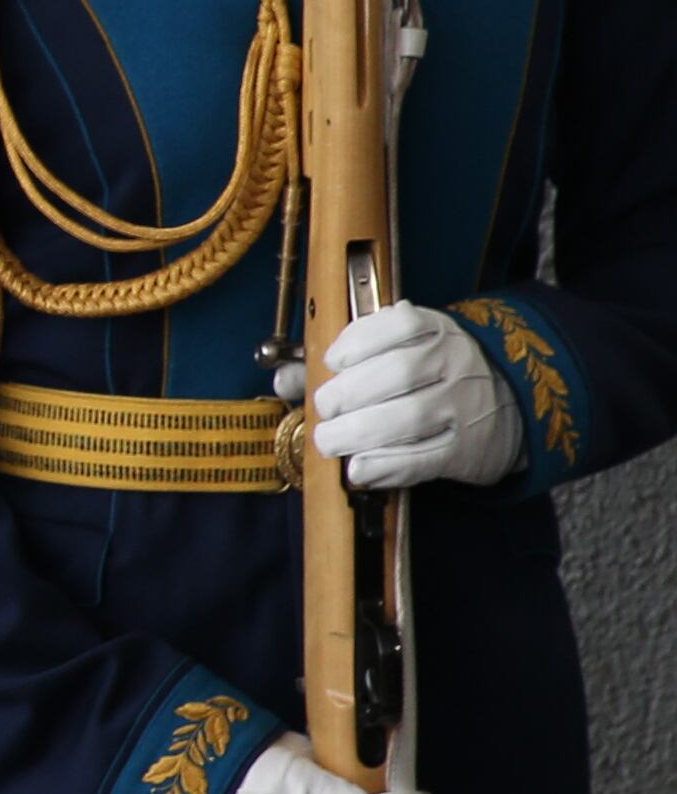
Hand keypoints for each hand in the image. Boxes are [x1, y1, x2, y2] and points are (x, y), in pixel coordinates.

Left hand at [295, 302, 523, 490]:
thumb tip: (285, 378)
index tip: (332, 361)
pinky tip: (359, 469)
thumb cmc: (432, 375)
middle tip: (324, 409)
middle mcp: (455, 363)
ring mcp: (464, 406)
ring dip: (359, 432)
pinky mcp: (467, 449)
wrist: (509, 404)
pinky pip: (426, 458)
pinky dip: (387, 466)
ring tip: (329, 441)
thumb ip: (342, 362)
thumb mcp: (400, 352)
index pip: (403, 324)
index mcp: (437, 331)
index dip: (359, 341)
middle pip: (399, 373)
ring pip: (410, 416)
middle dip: (348, 392)